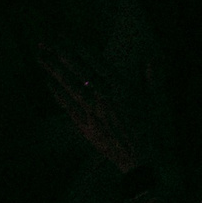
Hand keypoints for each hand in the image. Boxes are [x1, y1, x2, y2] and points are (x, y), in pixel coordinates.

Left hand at [39, 39, 174, 174]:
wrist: (149, 168)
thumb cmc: (160, 137)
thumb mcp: (162, 106)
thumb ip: (155, 80)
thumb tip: (152, 59)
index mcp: (123, 90)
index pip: (97, 62)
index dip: (80, 47)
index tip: (66, 34)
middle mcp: (104, 99)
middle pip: (78, 71)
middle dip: (60, 53)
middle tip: (44, 38)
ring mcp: (93, 113)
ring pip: (69, 86)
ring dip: (53, 69)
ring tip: (38, 55)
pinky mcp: (87, 128)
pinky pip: (68, 107)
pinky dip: (56, 93)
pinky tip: (47, 82)